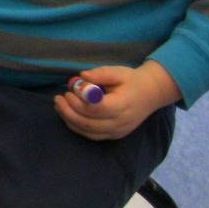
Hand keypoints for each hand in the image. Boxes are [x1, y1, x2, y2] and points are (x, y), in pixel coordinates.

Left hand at [54, 61, 180, 140]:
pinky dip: (77, 127)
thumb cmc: (131, 81)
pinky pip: (92, 135)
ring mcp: (118, 131)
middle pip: (89, 123)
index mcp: (123, 105)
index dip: (79, 102)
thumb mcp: (118, 72)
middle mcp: (121, 122)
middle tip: (58, 98)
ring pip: (88, 131)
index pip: (96, 109)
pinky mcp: (114, 135)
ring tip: (59, 105)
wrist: (150, 94)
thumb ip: (100, 74)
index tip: (69, 91)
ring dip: (70, 120)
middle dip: (69, 111)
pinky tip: (68, 116)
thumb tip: (83, 76)